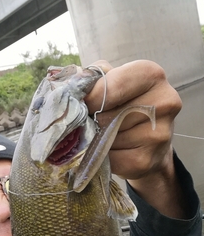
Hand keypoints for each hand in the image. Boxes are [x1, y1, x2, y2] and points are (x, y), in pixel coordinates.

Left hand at [84, 60, 189, 217]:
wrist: (150, 142)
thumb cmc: (125, 105)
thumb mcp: (112, 81)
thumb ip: (93, 79)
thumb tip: (72, 89)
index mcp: (150, 75)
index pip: (108, 88)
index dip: (88, 100)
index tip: (83, 105)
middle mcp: (162, 102)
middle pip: (105, 116)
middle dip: (91, 121)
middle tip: (93, 122)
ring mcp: (157, 134)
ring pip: (105, 139)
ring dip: (96, 140)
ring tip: (105, 135)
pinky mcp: (146, 160)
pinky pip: (108, 159)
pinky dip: (101, 157)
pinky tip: (111, 151)